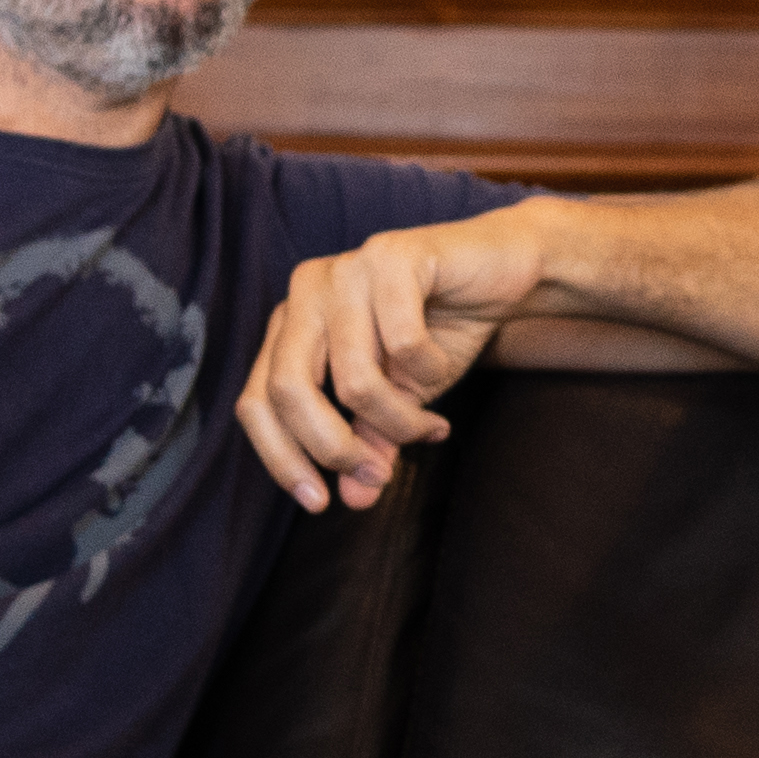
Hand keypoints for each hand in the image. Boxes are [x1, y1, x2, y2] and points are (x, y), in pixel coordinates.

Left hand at [240, 209, 559, 509]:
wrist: (503, 270)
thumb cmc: (442, 331)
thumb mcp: (401, 400)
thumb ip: (371, 442)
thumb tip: (354, 499)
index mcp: (292, 324)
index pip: (254, 402)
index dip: (281, 458)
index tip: (319, 502)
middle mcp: (306, 293)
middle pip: (288, 390)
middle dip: (333, 447)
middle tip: (376, 475)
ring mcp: (346, 269)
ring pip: (352, 378)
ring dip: (398, 419)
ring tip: (429, 426)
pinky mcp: (392, 255)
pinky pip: (403, 343)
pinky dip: (431, 371)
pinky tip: (443, 364)